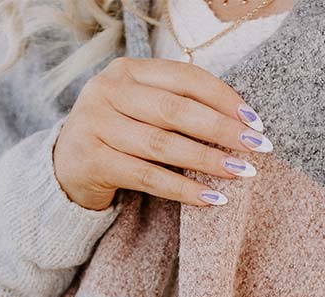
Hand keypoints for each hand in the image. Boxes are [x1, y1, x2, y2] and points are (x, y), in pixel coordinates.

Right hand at [53, 57, 269, 210]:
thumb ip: (179, 110)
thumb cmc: (120, 140)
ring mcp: (96, 124)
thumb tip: (242, 126)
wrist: (67, 169)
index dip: (224, 99)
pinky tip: (211, 199)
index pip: (185, 78)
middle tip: (257, 148)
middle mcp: (108, 91)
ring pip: (162, 144)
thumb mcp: (144, 113)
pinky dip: (183, 189)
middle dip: (222, 130)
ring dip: (207, 160)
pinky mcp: (93, 160)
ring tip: (241, 173)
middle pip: (176, 110)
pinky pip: (148, 177)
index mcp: (127, 71)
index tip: (256, 122)